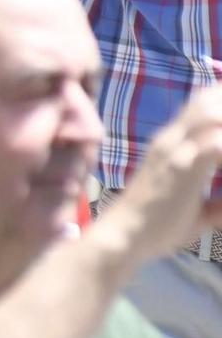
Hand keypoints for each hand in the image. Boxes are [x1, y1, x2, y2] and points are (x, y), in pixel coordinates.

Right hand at [100, 87, 221, 262]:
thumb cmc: (155, 227)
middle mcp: (172, 138)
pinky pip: (217, 144)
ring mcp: (176, 150)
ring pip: (213, 114)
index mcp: (171, 143)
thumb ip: (215, 206)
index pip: (203, 105)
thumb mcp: (189, 210)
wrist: (125, 236)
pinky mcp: (184, 166)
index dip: (221, 104)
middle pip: (209, 101)